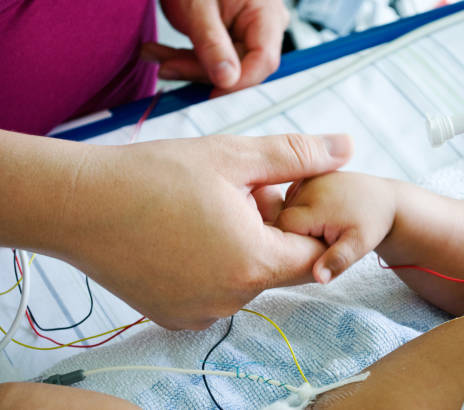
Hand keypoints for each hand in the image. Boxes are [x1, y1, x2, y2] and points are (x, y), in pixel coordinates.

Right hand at [56, 133, 351, 329]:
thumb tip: (349, 148)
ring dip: (240, 249)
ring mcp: (200, 313)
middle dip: (269, 232)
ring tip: (204, 213)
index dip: (305, 223)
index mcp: (254, 263)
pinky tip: (183, 237)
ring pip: (245, 279)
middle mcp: (232, 299)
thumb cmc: (156, 174)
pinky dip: (212, 267)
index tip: (277, 196)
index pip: (313, 255)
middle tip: (233, 196)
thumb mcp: (234, 156)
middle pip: (277, 266)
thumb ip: (298, 155)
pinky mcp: (174, 317)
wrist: (78, 205)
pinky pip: (214, 292)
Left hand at [143, 0, 288, 93]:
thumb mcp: (198, 6)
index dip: (239, 83)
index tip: (211, 96)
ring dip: (184, 65)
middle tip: (166, 67)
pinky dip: (183, 57)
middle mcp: (261, 27)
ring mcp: (244, 33)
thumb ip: (212, 44)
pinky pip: (210, 58)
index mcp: (266, 14)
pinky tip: (159, 52)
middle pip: (238, 67)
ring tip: (153, 54)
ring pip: (220, 67)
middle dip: (198, 70)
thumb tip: (227, 80)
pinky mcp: (227, 39)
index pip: (262, 61)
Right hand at [276, 172, 396, 283]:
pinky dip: (298, 210)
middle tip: (322, 237)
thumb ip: (337, 260)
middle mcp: (304, 186)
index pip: (282, 230)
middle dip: (294, 234)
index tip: (313, 246)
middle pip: (281, 219)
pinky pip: (290, 199)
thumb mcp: (359, 244)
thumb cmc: (371, 223)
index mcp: (312, 205)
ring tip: (322, 226)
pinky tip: (317, 216)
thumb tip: (319, 278)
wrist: (381, 198)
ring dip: (296, 222)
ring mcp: (303, 178)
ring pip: (283, 209)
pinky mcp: (304, 176)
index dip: (292, 244)